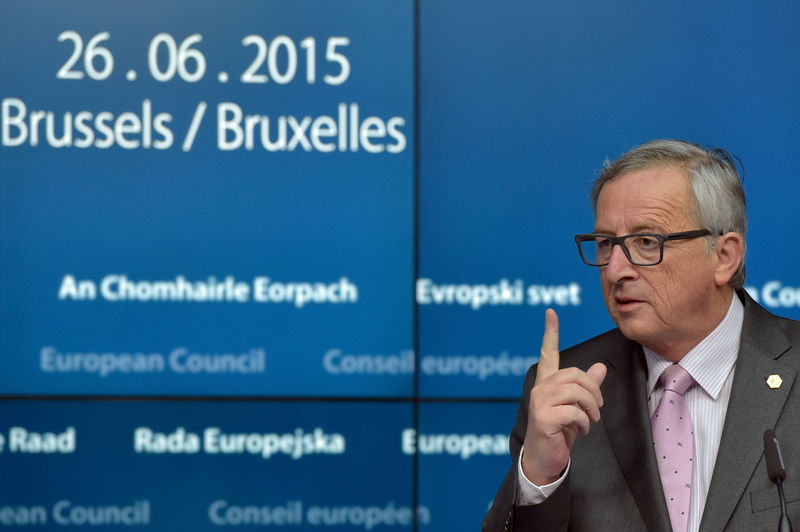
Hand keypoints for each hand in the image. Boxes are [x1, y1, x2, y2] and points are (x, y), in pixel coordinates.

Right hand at [521, 309, 606, 484]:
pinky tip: (579, 432)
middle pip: (574, 374)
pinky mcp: (542, 417)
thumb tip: (600, 368)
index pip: (548, 353)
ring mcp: (539, 402)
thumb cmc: (560, 432)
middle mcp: (540, 388)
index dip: (550, 332)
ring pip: (576, 391)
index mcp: (547, 383)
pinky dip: (583, 423)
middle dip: (593, 391)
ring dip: (590, 408)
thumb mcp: (577, 408)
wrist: (545, 459)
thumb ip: (587, 388)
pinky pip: (573, 412)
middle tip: (597, 410)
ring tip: (590, 421)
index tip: (551, 312)